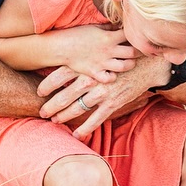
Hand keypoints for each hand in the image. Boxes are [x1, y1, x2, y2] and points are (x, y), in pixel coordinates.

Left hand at [39, 57, 170, 137]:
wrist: (146, 63)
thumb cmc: (121, 55)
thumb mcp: (101, 51)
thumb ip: (85, 57)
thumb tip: (66, 60)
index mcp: (87, 65)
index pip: (59, 75)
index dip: (47, 85)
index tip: (38, 92)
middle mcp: (91, 78)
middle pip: (65, 94)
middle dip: (51, 105)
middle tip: (42, 113)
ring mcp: (102, 92)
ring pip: (77, 108)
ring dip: (64, 116)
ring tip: (55, 121)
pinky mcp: (113, 103)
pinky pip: (95, 119)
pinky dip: (85, 128)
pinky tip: (76, 134)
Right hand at [41, 24, 138, 85]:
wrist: (61, 47)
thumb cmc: (77, 35)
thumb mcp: (94, 27)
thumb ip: (109, 28)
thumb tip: (120, 26)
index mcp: (109, 37)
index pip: (130, 36)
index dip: (136, 36)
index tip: (136, 38)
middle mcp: (108, 50)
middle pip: (133, 52)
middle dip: (138, 52)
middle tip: (138, 52)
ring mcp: (102, 62)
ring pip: (125, 66)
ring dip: (129, 64)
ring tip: (128, 62)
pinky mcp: (95, 72)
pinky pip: (110, 78)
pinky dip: (113, 77)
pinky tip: (112, 72)